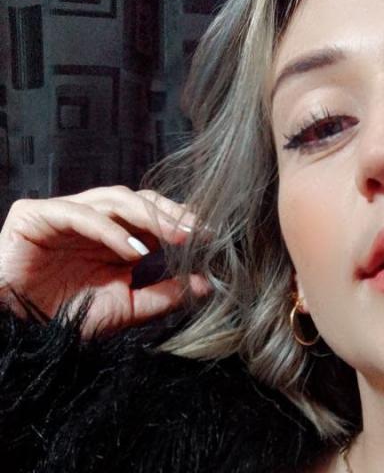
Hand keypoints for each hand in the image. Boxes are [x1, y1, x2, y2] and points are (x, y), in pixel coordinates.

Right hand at [0, 186, 210, 337]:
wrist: (16, 333)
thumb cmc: (64, 319)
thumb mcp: (125, 309)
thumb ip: (164, 295)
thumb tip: (206, 285)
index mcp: (114, 238)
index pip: (154, 217)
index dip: (183, 222)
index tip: (213, 237)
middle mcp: (95, 221)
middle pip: (141, 201)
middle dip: (173, 214)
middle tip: (201, 232)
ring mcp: (66, 214)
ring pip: (115, 200)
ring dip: (150, 217)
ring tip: (179, 237)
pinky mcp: (37, 216)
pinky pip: (79, 214)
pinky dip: (110, 230)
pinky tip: (135, 250)